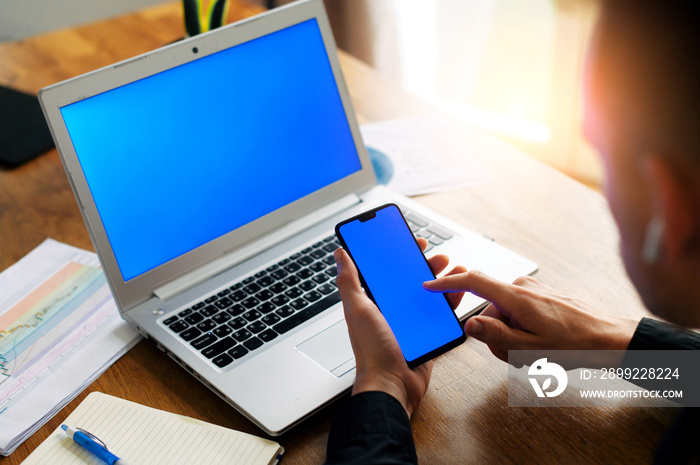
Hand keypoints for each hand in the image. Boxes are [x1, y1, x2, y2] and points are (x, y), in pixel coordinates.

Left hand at [334, 238, 464, 416]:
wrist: (392, 385)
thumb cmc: (372, 350)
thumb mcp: (357, 309)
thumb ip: (349, 281)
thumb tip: (340, 254)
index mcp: (374, 302)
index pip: (389, 272)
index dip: (401, 256)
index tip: (413, 243)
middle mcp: (392, 311)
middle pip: (413, 281)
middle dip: (427, 266)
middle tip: (440, 257)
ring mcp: (411, 323)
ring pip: (430, 296)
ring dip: (444, 282)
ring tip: (457, 270)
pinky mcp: (427, 336)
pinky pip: (441, 316)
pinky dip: (451, 303)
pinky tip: (459, 293)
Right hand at [424, 271, 639, 368]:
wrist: (610, 338)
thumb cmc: (576, 345)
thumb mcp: (530, 349)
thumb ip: (495, 336)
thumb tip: (468, 323)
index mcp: (517, 297)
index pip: (473, 282)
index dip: (448, 284)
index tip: (430, 286)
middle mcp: (522, 286)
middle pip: (489, 309)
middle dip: (495, 333)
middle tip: (516, 354)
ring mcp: (533, 289)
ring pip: (504, 313)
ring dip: (510, 334)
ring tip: (534, 351)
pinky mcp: (540, 294)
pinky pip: (518, 310)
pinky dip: (521, 328)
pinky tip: (541, 342)